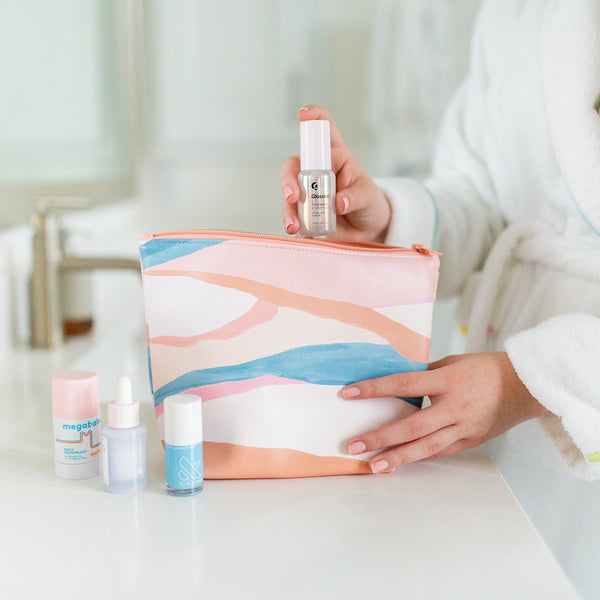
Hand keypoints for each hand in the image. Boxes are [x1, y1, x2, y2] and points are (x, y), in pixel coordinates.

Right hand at [281, 104, 391, 242]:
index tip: (303, 115)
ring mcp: (308, 192)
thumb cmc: (369, 204)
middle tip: (293, 196)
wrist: (368, 230)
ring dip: (287, 208)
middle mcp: (317, 171)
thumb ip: (355, 197)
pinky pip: (292, 215)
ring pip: (289, 193)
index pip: (324, 129)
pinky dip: (292, 223)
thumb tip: (339, 203)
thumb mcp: (369, 197)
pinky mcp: (304, 212)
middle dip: (288, 180)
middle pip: (294, 166)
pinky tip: (298, 232)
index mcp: (336, 156)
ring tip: (293, 226)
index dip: (314, 117)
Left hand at [343, 352, 549, 472]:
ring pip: (426, 447)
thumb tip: (393, 384)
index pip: (404, 383)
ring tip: (373, 466)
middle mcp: (455, 407)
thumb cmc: (483, 369)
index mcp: (448, 380)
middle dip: (380, 437)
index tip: (348, 393)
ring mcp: (464, 428)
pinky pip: (440, 451)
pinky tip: (398, 462)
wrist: (524, 387)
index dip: (375, 389)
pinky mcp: (470, 442)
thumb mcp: (451, 363)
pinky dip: (418, 457)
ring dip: (397, 458)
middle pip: (412, 425)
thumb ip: (424, 374)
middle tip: (353, 445)